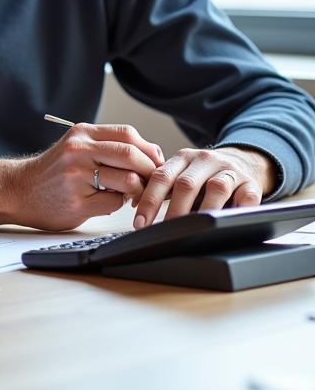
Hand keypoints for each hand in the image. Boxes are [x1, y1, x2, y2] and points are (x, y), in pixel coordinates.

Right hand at [0, 123, 163, 230]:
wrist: (18, 190)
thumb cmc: (53, 171)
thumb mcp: (76, 147)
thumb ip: (107, 146)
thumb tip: (153, 154)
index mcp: (81, 133)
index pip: (128, 134)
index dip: (149, 150)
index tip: (156, 163)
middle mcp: (78, 150)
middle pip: (132, 155)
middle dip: (151, 171)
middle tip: (153, 183)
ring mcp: (76, 176)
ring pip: (128, 180)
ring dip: (139, 191)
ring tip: (133, 195)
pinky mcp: (76, 201)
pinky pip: (114, 203)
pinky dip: (119, 205)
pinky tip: (110, 202)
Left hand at [132, 146, 274, 228]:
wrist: (244, 160)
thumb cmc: (204, 175)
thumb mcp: (182, 174)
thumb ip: (163, 188)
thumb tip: (136, 209)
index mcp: (183, 157)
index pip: (161, 177)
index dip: (149, 200)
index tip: (140, 223)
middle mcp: (205, 160)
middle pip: (186, 183)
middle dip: (174, 211)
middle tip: (165, 232)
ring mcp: (230, 170)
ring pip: (216, 188)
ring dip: (203, 212)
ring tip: (194, 231)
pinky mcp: (252, 184)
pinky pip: (248, 195)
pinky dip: (240, 209)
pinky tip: (230, 223)